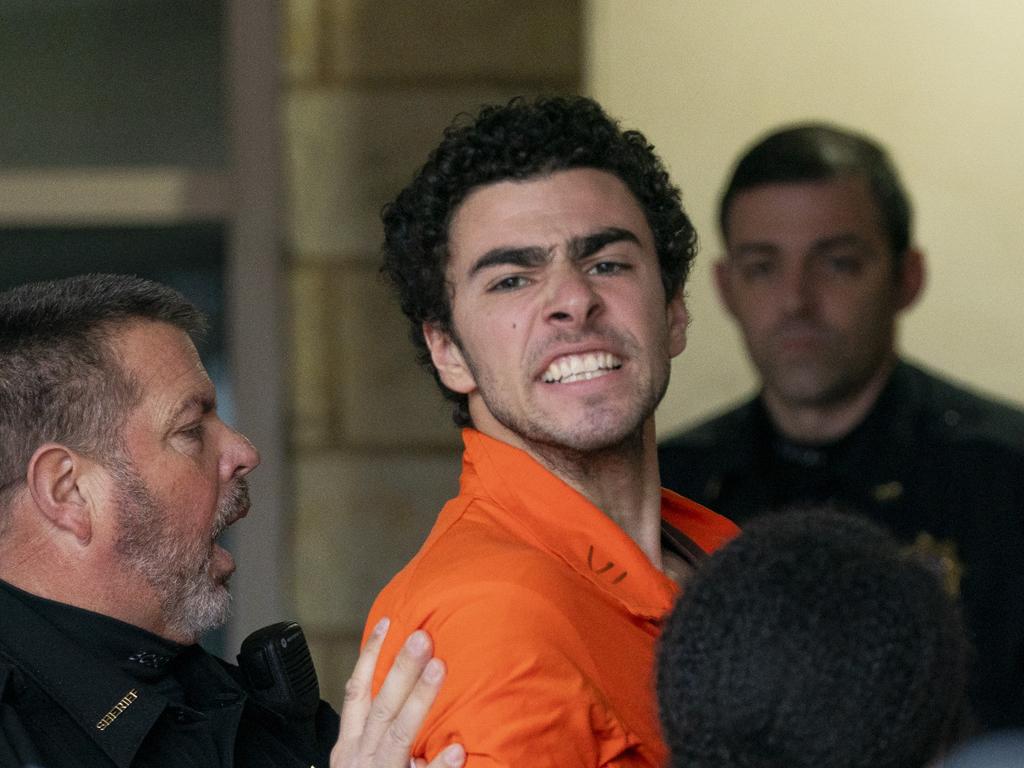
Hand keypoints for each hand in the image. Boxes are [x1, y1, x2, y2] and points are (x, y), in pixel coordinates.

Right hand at [331, 618, 464, 767]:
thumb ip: (376, 731)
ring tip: (439, 669)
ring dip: (419, 700)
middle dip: (401, 669)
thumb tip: (403, 689)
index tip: (386, 623)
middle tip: (422, 638)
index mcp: (351, 743)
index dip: (370, 656)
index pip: (357, 691)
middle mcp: (361, 754)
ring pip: (398, 733)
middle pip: (381, 705)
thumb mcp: (358, 759)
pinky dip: (438, 765)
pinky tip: (457, 749)